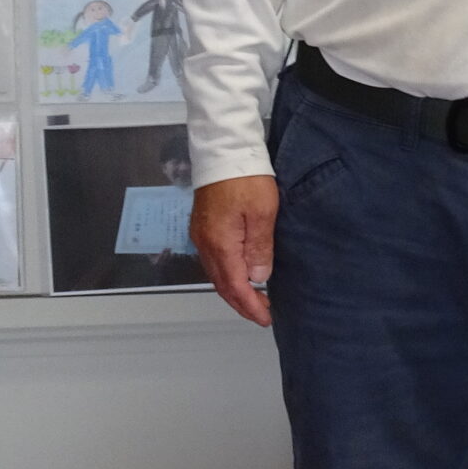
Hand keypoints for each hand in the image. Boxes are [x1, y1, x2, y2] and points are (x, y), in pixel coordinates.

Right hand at [191, 174, 277, 325]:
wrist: (223, 150)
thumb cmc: (245, 177)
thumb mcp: (262, 212)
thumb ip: (259, 248)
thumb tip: (258, 278)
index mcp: (220, 244)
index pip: (234, 286)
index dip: (250, 306)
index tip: (266, 318)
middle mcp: (205, 244)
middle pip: (222, 284)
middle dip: (242, 303)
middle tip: (263, 314)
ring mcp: (201, 235)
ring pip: (216, 274)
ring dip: (234, 290)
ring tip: (255, 299)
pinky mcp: (203, 226)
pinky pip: (214, 260)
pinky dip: (227, 274)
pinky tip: (240, 275)